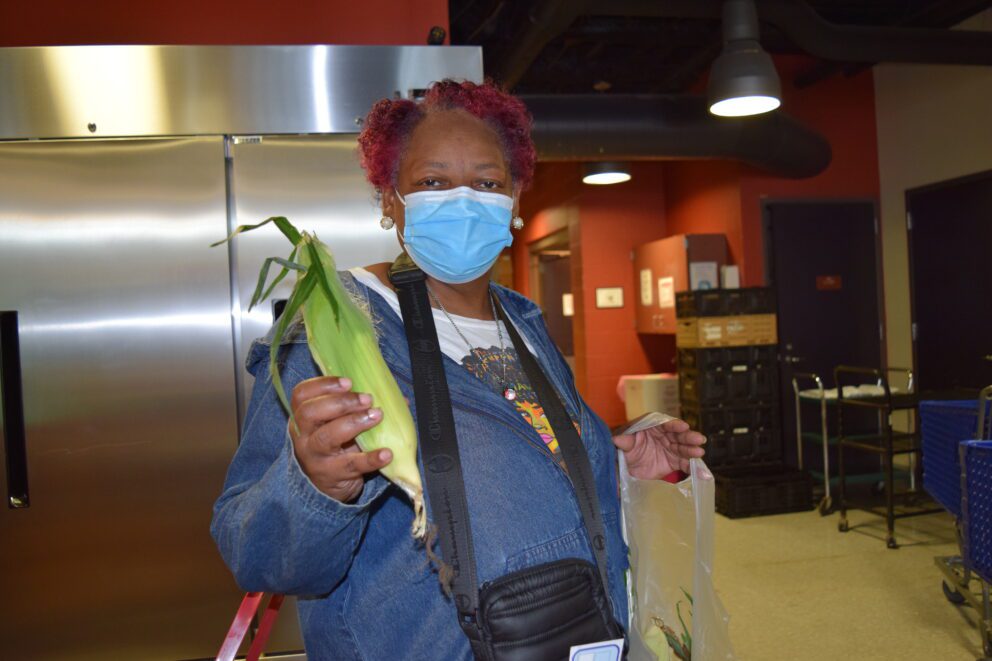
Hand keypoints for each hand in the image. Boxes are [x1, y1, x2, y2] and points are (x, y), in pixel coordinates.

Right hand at [289, 376, 391, 502]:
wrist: (326, 486)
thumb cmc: (335, 445)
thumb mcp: (336, 424)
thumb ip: (357, 407)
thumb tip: (395, 396)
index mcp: (302, 417)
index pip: (301, 395)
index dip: (323, 385)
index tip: (348, 382)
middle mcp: (303, 436)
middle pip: (310, 413)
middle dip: (341, 402)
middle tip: (367, 399)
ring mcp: (315, 457)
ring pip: (327, 437)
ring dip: (354, 423)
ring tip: (377, 416)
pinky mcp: (332, 476)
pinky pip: (352, 465)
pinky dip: (371, 458)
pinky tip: (387, 453)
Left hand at [612, 419, 705, 479]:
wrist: (629, 467)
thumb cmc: (627, 449)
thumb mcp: (625, 445)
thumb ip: (624, 441)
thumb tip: (616, 439)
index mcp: (653, 425)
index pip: (665, 423)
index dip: (674, 425)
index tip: (683, 426)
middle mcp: (665, 435)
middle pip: (678, 435)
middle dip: (688, 437)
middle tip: (699, 439)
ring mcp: (671, 448)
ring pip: (684, 448)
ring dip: (692, 450)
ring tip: (700, 452)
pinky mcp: (674, 461)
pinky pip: (685, 464)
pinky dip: (694, 469)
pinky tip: (702, 473)